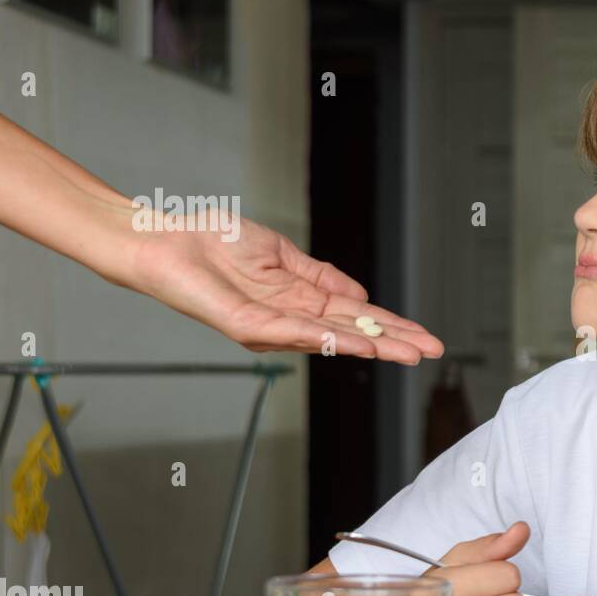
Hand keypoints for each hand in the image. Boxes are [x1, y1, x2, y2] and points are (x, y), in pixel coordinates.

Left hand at [129, 213, 443, 363]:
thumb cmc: (212, 242)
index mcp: (300, 300)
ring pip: (332, 339)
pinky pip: (296, 334)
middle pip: (353, 332)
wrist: (165, 241)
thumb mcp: (282, 254)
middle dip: (394, 343)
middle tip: (431, 352)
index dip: (392, 326)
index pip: (356, 316)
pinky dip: (331, 338)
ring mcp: (271, 327)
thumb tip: (362, 298)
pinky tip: (359, 342)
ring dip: (373, 347)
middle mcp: (290, 320)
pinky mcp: (248, 326)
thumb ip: (322, 277)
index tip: (425, 337)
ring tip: (407, 353)